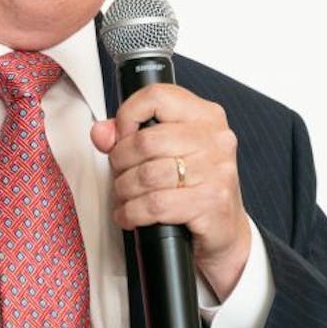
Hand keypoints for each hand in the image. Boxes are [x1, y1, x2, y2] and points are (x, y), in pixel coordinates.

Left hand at [91, 83, 251, 299]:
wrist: (226, 231)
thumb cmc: (194, 186)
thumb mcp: (167, 153)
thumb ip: (130, 136)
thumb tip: (101, 132)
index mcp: (206, 116)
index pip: (157, 96)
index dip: (127, 115)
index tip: (120, 137)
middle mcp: (216, 139)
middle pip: (146, 141)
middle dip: (120, 162)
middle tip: (120, 174)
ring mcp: (217, 171)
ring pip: (147, 175)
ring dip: (124, 190)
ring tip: (125, 196)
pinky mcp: (212, 202)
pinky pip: (155, 205)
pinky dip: (132, 213)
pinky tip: (130, 215)